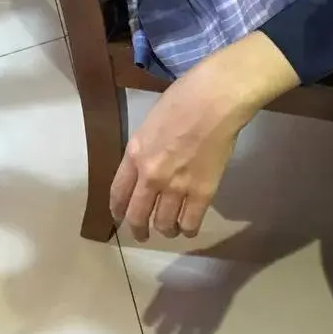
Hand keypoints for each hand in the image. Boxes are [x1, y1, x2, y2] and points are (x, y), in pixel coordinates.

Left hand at [111, 32, 298, 240]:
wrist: (215, 100)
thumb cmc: (184, 98)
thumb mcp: (150, 123)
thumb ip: (145, 149)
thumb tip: (146, 165)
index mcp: (134, 154)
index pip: (117, 193)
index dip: (118, 210)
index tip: (121, 216)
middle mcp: (150, 176)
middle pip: (136, 216)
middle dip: (137, 230)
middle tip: (142, 234)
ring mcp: (176, 187)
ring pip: (163, 224)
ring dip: (164, 230)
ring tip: (169, 228)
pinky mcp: (202, 193)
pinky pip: (189, 223)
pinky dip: (187, 229)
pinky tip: (188, 227)